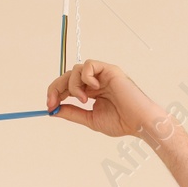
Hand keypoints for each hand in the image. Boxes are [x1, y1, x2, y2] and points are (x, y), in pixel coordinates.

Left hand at [46, 60, 166, 139]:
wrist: (138, 122)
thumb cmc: (121, 121)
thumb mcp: (89, 119)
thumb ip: (72, 113)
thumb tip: (53, 110)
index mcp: (90, 92)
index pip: (67, 87)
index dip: (55, 94)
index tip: (49, 106)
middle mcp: (95, 81)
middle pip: (67, 76)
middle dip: (56, 88)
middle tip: (52, 102)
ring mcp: (102, 75)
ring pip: (75, 69)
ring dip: (73, 85)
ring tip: (83, 100)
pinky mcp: (110, 70)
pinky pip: (89, 64)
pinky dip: (86, 76)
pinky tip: (93, 89)